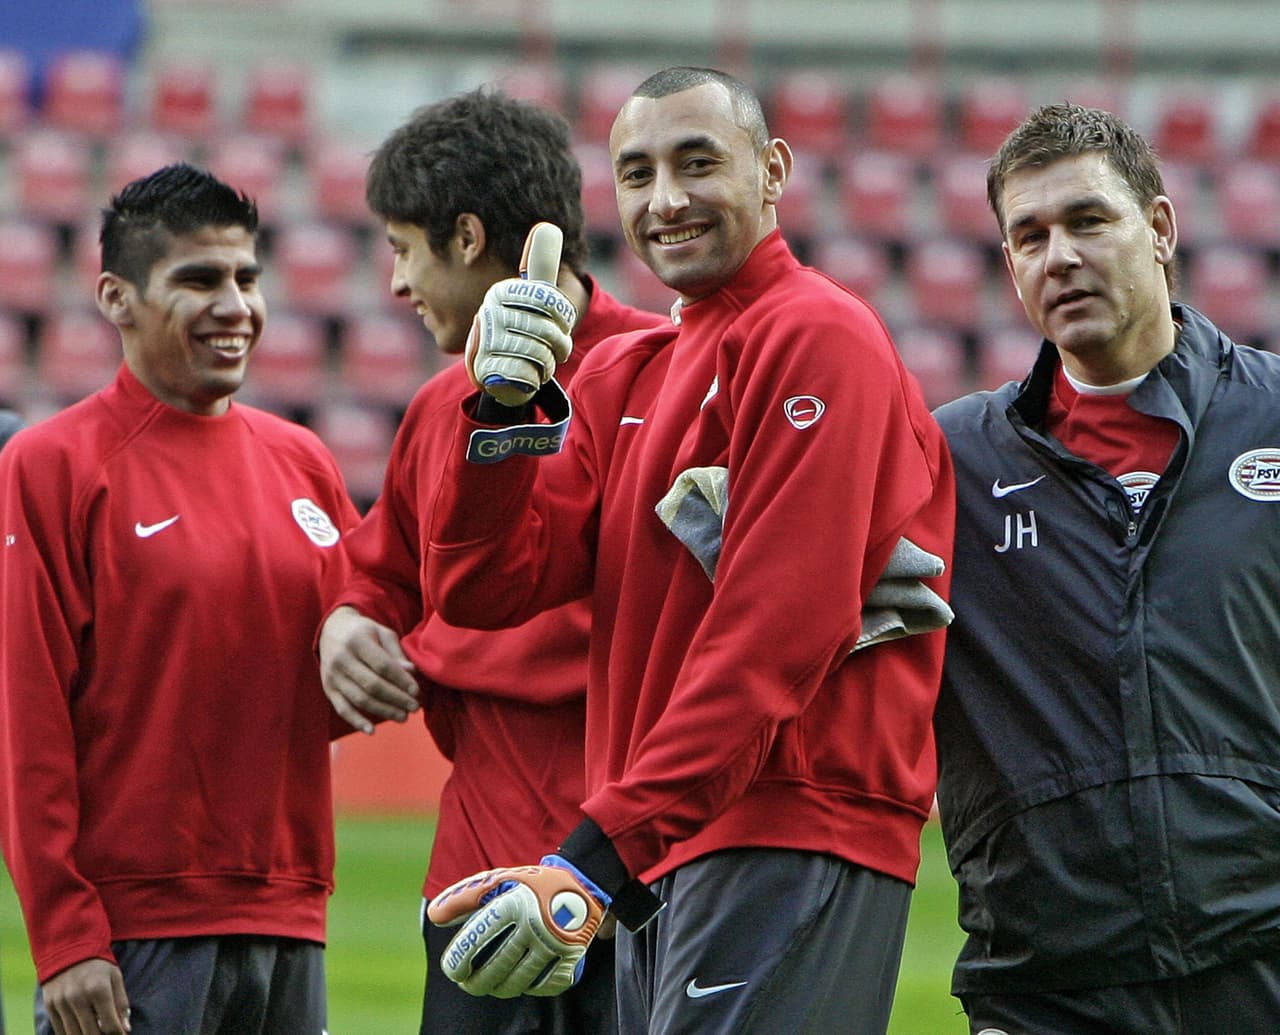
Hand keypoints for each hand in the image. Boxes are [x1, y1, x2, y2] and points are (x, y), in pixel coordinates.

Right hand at [43, 958, 130, 1034]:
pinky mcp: (50, 1005)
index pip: (110, 1024)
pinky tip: (80, 1031)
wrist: (69, 947)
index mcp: (99, 989)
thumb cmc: (98, 964)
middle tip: (107, 1033)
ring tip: (95, 1031)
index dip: (118, 1033)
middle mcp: (78, 998)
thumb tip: (125, 1028)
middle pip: (91, 1033)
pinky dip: (71, 1034)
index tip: (122, 1034)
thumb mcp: (115, 977)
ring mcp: (62, 1002)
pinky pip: (60, 1030)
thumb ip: (121, 1003)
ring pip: (74, 1034)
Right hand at [319, 605, 418, 733]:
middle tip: (415, 707)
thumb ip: (396, 654)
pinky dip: (356, 721)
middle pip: (372, 685)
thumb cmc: (364, 632)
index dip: (401, 680)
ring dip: (383, 711)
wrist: (331, 630)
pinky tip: (372, 730)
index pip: (382, 666)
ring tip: (403, 717)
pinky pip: (342, 709)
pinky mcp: (328, 688)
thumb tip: (412, 673)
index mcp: (357, 641)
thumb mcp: (382, 634)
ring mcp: (333, 676)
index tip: (416, 691)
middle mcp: (342, 659)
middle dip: (396, 699)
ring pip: (360, 699)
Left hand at [427, 855, 607, 997]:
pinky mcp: (573, 955)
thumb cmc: (531, 883)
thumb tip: (434, 916)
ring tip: (491, 986)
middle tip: (468, 984)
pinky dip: (531, 989)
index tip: (453, 971)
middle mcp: (536, 923)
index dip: (460, 958)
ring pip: (519, 981)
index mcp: (515, 901)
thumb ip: (465, 896)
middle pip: (498, 966)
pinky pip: (546, 985)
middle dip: (477, 982)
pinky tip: (521, 984)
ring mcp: (556, 942)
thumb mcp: (500, 879)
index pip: (478, 936)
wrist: (584, 880)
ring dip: (500, 989)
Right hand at [464, 223, 575, 406]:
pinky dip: (533, 379)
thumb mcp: (532, 296)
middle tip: (554, 351)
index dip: (563, 319)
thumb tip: (546, 226)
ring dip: (546, 364)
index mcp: (503, 292)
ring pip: (538, 354)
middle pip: (546, 332)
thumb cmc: (522, 330)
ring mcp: (484, 340)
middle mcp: (489, 312)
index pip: (551, 304)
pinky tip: (527, 376)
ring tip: (539, 363)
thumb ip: (541, 264)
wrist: (499, 372)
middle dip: (558, 346)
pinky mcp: (484, 369)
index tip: (560, 325)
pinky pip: (526, 374)